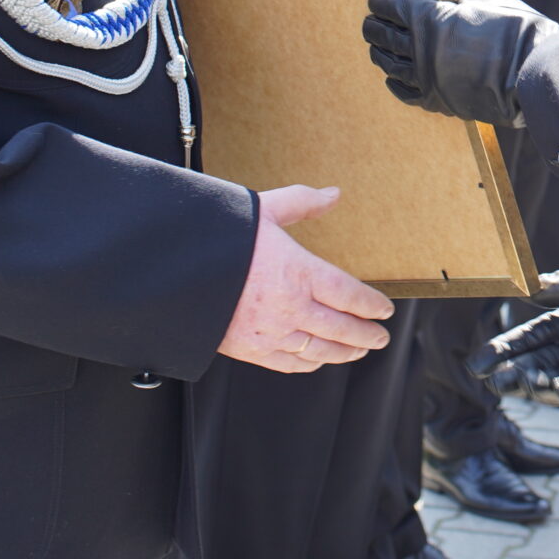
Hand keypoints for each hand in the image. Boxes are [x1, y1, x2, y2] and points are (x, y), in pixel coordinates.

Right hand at [217, 186, 395, 373]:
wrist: (174, 269)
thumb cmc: (220, 237)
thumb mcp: (265, 208)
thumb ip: (302, 203)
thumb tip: (333, 195)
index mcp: (299, 273)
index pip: (349, 295)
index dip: (371, 305)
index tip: (385, 309)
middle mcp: (290, 308)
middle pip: (341, 328)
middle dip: (366, 335)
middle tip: (381, 337)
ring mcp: (270, 332)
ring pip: (319, 351)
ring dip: (343, 353)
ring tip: (359, 351)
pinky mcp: (249, 349)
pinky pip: (288, 363)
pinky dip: (309, 364)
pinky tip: (318, 361)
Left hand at [363, 0, 555, 128]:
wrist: (534, 76)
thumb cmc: (519, 32)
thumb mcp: (494, 2)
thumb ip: (468, 0)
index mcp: (431, 18)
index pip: (395, 6)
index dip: (382, 0)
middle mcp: (421, 48)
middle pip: (386, 35)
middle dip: (374, 26)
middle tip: (369, 22)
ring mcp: (426, 77)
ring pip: (391, 64)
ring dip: (380, 53)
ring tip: (375, 48)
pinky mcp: (438, 101)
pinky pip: (405, 93)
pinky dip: (394, 84)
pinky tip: (391, 79)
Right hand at [470, 240, 558, 411]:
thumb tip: (523, 286)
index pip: (529, 339)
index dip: (505, 350)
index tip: (480, 361)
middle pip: (538, 365)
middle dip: (513, 373)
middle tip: (491, 378)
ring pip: (557, 385)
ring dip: (535, 385)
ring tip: (512, 383)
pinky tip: (555, 387)